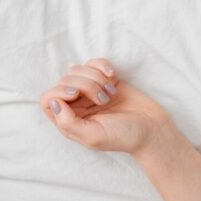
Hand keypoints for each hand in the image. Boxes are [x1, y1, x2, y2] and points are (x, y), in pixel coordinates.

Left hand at [40, 58, 171, 155]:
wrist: (151, 128)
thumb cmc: (122, 136)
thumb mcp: (92, 136)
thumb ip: (67, 123)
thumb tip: (54, 102)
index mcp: (67, 120)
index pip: (48, 99)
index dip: (58, 91)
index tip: (76, 94)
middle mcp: (74, 105)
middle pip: (64, 81)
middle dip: (84, 85)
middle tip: (103, 99)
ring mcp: (88, 91)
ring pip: (77, 70)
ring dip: (95, 77)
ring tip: (110, 93)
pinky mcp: (104, 80)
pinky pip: (93, 63)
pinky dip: (102, 66)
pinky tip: (113, 76)